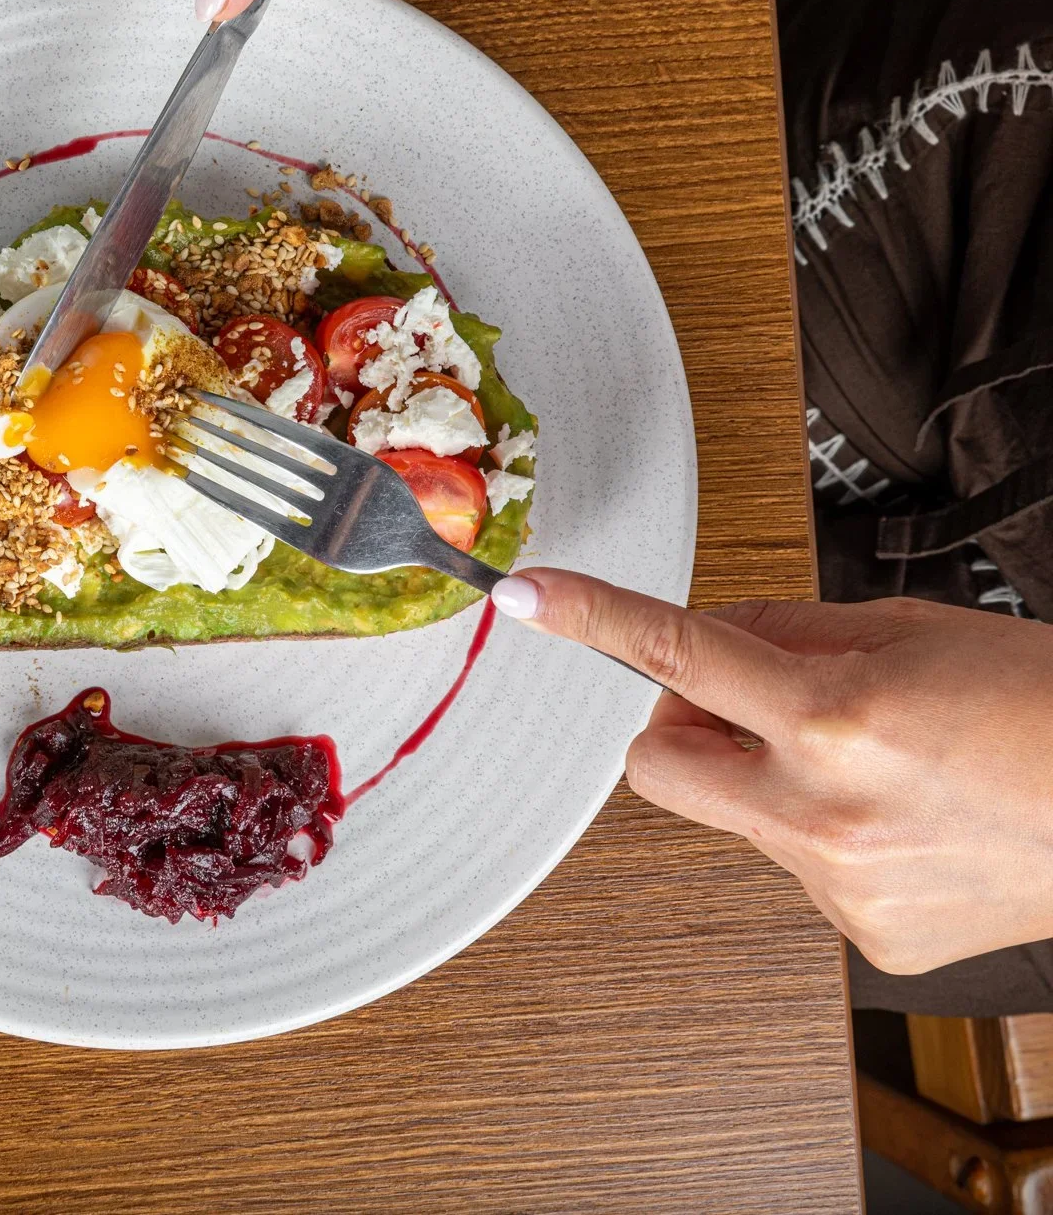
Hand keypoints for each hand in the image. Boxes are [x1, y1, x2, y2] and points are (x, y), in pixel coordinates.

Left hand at [489, 570, 1052, 975]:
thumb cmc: (1048, 712)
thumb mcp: (918, 632)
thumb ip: (793, 632)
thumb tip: (710, 635)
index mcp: (835, 719)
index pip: (677, 654)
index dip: (594, 616)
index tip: (534, 596)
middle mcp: (823, 813)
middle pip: (657, 762)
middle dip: (682, 727)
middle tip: (755, 705)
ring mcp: (840, 887)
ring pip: (736, 815)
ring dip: (773, 781)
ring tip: (885, 768)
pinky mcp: (868, 938)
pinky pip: (799, 868)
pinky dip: (830, 837)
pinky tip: (910, 823)